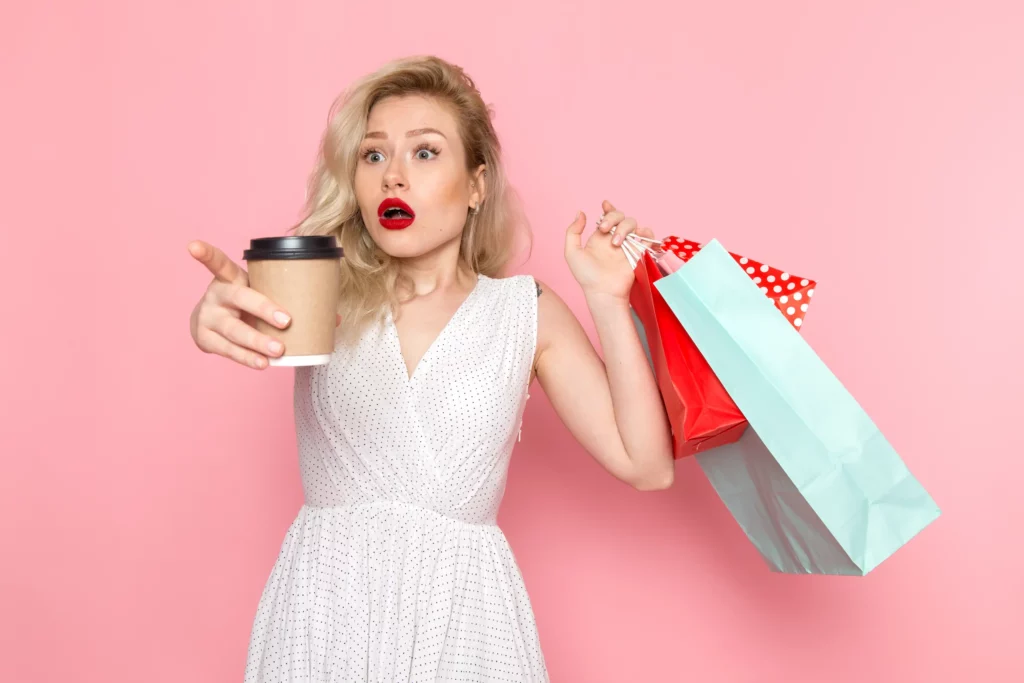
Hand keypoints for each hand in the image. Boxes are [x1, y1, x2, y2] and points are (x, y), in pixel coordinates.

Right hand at [187, 240, 295, 369]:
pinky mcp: (205, 339)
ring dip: (257, 341)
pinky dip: (247, 357)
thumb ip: (289, 300)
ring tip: (278, 351)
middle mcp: (216, 295)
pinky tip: (262, 363)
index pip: (218, 262)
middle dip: (263, 309)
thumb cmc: (244, 305)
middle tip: (287, 321)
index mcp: (230, 278)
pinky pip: (228, 350)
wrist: (210, 324)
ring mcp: (207, 318)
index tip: (193, 247)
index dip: (206, 254)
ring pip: (234, 330)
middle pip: (238, 298)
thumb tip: (334, 318)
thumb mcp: (259, 294)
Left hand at [564, 200, 654, 302]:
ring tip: (616, 244)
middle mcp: (615, 238)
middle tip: (605, 229)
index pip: (607, 216)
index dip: (608, 208)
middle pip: (620, 216)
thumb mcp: (572, 253)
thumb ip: (573, 232)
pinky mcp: (639, 251)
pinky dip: (645, 232)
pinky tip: (637, 236)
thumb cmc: (586, 276)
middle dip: (613, 218)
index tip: (605, 204)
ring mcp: (628, 244)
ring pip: (632, 223)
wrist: (603, 292)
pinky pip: (648, 235)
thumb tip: (581, 212)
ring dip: (624, 228)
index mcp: (600, 237)